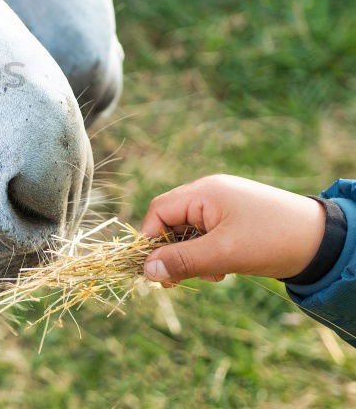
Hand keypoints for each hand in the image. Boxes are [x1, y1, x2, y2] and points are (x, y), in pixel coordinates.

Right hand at [141, 175, 325, 284]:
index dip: (150, 239)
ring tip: (213, 274)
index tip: (154, 269)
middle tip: (180, 280)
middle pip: (171, 221)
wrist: (325, 241)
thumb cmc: (272, 241)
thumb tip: (146, 271)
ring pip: (189, 231)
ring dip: (192, 256)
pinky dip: (208, 253)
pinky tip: (223, 270)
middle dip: (173, 252)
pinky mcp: (236, 219)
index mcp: (204, 192)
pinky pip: (207, 235)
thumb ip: (182, 261)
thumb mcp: (223, 254)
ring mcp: (224, 205)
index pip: (158, 211)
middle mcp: (210, 194)